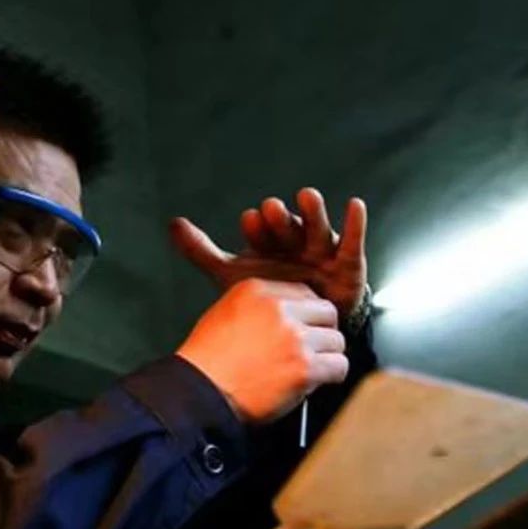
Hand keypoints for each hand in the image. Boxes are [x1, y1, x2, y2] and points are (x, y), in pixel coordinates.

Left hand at [171, 189, 368, 316]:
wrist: (303, 332)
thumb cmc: (268, 299)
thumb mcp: (233, 275)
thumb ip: (203, 251)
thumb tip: (172, 223)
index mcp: (268, 243)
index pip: (261, 229)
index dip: (257, 226)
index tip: (251, 222)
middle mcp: (294, 242)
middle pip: (286, 225)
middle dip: (280, 218)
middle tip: (271, 209)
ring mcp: (320, 251)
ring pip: (316, 228)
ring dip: (312, 212)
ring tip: (306, 196)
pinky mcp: (346, 263)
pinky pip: (351, 242)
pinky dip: (355, 224)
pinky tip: (354, 205)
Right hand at [175, 278, 347, 424]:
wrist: (200, 393)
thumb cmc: (206, 362)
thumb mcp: (224, 313)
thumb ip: (258, 308)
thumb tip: (286, 316)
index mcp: (258, 291)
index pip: (304, 293)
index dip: (307, 315)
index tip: (303, 329)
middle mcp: (280, 309)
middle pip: (327, 313)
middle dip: (322, 332)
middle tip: (311, 349)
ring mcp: (295, 338)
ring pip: (336, 341)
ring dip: (326, 356)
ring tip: (309, 370)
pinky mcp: (305, 368)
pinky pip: (339, 366)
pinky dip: (332, 376)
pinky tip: (315, 382)